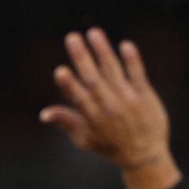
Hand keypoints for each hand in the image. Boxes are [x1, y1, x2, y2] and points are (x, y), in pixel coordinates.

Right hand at [39, 29, 179, 188]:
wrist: (145, 155)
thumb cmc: (111, 146)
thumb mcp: (85, 139)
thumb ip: (66, 122)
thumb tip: (43, 114)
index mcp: (92, 118)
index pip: (78, 98)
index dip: (69, 85)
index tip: (60, 70)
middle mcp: (109, 107)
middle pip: (93, 79)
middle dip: (82, 58)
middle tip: (72, 37)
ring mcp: (127, 100)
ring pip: (113, 71)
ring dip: (103, 51)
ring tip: (93, 33)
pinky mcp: (144, 95)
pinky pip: (137, 74)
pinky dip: (132, 60)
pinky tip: (124, 45)